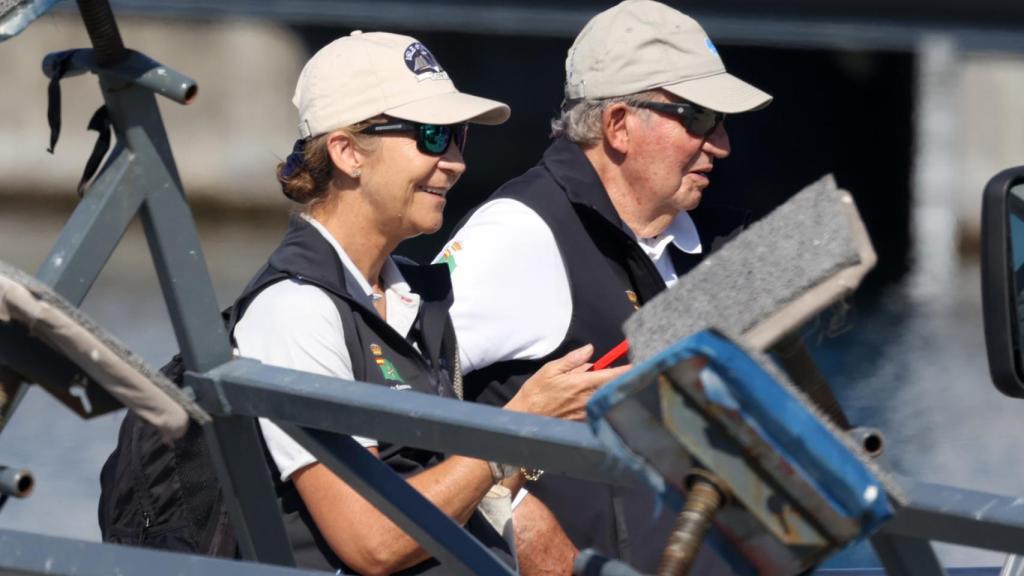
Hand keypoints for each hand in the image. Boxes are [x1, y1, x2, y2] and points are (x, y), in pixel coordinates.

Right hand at [505, 344, 630, 420]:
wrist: (525, 419)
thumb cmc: (536, 392)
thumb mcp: (550, 370)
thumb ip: (572, 360)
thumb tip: (590, 350)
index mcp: (581, 383)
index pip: (612, 375)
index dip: (627, 370)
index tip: (641, 364)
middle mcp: (588, 399)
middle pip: (614, 388)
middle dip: (623, 380)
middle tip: (633, 372)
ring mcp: (588, 413)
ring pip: (606, 399)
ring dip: (611, 391)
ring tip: (609, 386)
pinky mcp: (584, 423)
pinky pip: (598, 410)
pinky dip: (601, 403)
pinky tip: (596, 400)